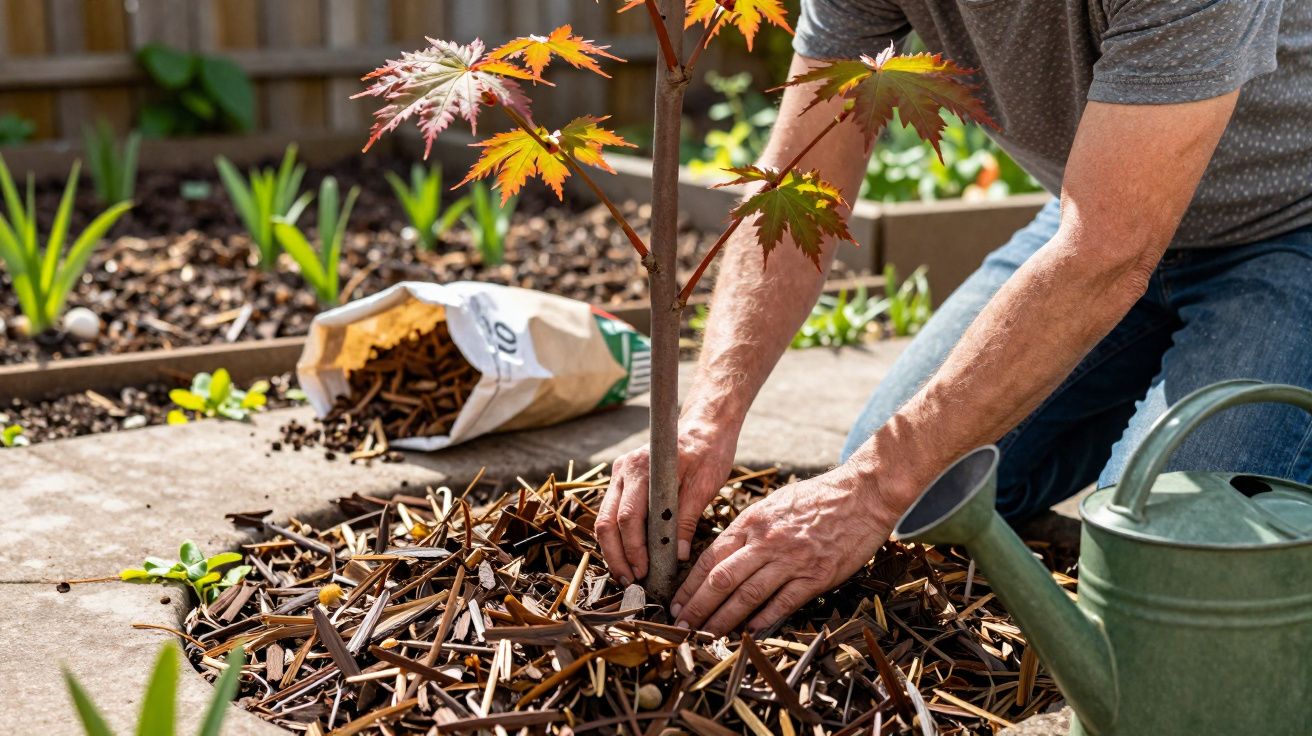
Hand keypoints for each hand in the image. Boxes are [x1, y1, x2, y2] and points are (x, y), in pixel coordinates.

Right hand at [596, 419, 736, 584]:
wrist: (705, 426)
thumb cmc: (708, 451)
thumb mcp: (704, 485)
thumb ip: (687, 519)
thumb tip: (676, 555)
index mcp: (642, 468)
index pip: (628, 517)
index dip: (633, 549)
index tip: (643, 572)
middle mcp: (623, 470)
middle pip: (607, 521)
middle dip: (616, 556)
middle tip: (630, 583)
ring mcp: (619, 475)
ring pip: (604, 520)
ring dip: (613, 550)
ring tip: (628, 576)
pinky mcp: (622, 482)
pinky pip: (612, 514)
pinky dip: (618, 538)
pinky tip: (628, 558)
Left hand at [669, 465, 896, 635]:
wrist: (862, 494)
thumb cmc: (818, 497)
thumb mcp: (774, 504)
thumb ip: (750, 528)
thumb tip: (724, 552)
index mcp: (753, 521)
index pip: (711, 557)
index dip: (690, 583)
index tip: (677, 602)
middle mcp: (766, 542)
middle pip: (722, 579)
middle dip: (697, 606)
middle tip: (681, 626)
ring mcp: (791, 560)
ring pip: (747, 596)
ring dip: (723, 619)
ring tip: (706, 635)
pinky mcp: (816, 576)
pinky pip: (783, 603)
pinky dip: (763, 620)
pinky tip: (748, 633)